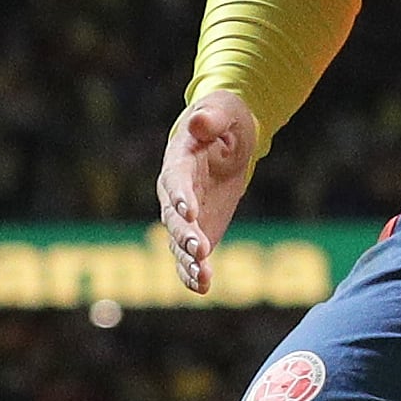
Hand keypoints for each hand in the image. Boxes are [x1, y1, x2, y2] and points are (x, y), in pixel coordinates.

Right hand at [157, 89, 259, 292]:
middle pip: (174, 217)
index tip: (189, 211)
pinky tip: (202, 287)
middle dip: (185, 234)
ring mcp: (185, 216)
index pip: (176, 180)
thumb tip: (199, 122)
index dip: (181, 196)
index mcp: (179, 161)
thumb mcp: (223, 112)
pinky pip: (190, 255)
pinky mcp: (197, 231)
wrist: (226, 137)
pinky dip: (193, 272)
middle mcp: (174, 193)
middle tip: (200, 249)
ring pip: (179, 242)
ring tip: (203, 277)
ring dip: (189, 261)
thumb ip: (211, 119)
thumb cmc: (224, 119)